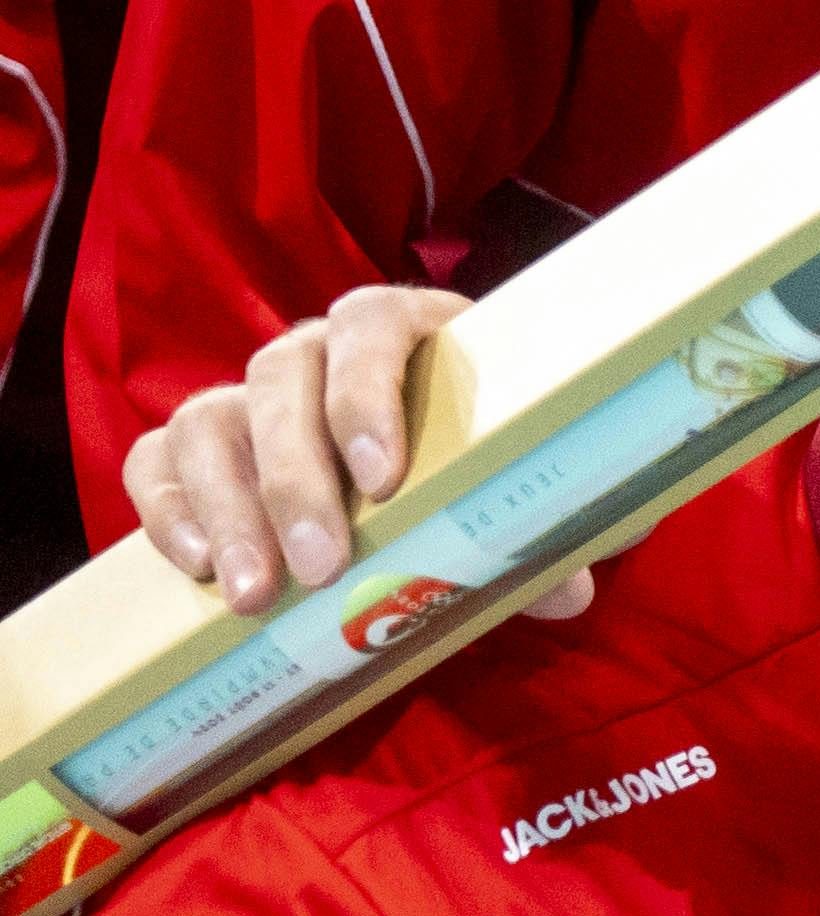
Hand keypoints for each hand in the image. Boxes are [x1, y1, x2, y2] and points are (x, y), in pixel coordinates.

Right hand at [119, 285, 601, 622]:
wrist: (428, 476)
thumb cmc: (482, 462)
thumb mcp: (519, 483)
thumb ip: (542, 523)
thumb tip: (567, 592)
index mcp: (408, 330)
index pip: (371, 322)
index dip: (368, 390)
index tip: (384, 478)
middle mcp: (317, 350)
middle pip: (281, 380)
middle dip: (295, 479)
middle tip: (320, 566)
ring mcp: (250, 394)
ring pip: (210, 422)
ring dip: (227, 508)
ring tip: (256, 592)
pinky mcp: (198, 444)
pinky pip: (156, 459)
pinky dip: (167, 510)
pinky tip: (199, 568)